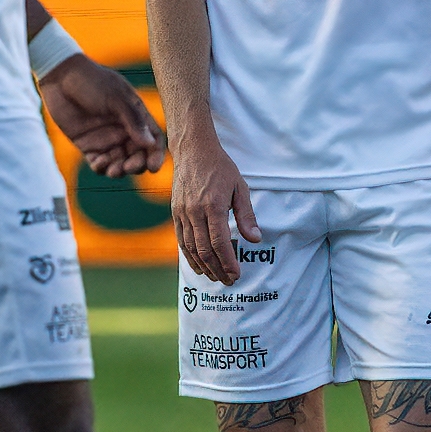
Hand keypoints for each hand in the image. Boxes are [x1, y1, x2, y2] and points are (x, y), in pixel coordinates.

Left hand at [39, 54, 167, 177]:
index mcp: (136, 117)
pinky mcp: (88, 146)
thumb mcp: (116, 98)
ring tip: (113, 171)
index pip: (153, 140)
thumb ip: (133, 120)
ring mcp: (106, 140)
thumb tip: (149, 143)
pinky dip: (101, 167)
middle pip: (138, 156)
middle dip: (137, 165)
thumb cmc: (93, 82)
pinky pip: (99, 163)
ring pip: (119, 163)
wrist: (62, 77)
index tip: (153, 167)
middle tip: (129, 167)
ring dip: (119, 170)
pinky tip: (98, 163)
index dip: (156, 155)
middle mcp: (124, 131)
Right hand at [171, 132, 257, 284]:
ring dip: (204, 266)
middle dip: (217, 269)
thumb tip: (255, 239)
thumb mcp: (240, 187)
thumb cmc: (220, 168)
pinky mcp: (175, 213)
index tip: (236, 274)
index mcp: (213, 205)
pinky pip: (181, 240)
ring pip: (191, 248)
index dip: (228, 262)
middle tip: (228, 281)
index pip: (219, 242)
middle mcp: (195, 212)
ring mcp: (183, 213)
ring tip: (215, 277)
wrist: (193, 150)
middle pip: (204, 250)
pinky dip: (189, 256)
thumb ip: (247, 215)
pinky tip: (199, 265)